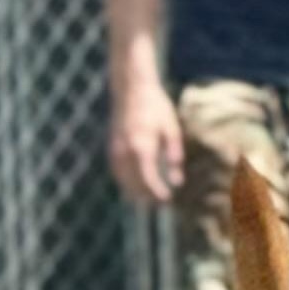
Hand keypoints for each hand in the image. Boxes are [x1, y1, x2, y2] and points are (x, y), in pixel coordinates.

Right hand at [111, 75, 182, 205]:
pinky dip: (126, 182)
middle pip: (135, 185)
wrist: (131, 87)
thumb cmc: (155, 106)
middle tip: (163, 202)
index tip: (169, 199)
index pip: (148, 180)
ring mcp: (116, 149)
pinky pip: (117, 173)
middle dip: (149, 197)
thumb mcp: (172, 129)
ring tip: (151, 198)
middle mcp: (126, 150)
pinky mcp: (111, 147)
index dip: (158, 194)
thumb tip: (177, 182)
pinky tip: (136, 185)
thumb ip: (174, 156)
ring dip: (136, 192)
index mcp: (142, 146)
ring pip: (123, 182)